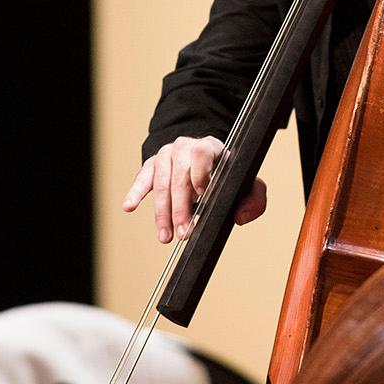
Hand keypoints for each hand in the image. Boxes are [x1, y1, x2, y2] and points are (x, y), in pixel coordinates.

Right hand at [122, 135, 268, 241]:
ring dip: (162, 213)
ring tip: (166, 237)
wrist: (202, 157)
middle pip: (179, 177)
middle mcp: (185, 147)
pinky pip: (142, 179)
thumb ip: (254, 198)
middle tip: (184, 234)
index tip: (203, 199)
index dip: (200, 176)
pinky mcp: (151, 165)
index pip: (201, 154)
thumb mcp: (245, 182)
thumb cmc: (224, 174)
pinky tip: (129, 206)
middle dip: (181, 208)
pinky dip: (135, 193)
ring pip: (161, 184)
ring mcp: (166, 155)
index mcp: (210, 147)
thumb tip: (241, 217)